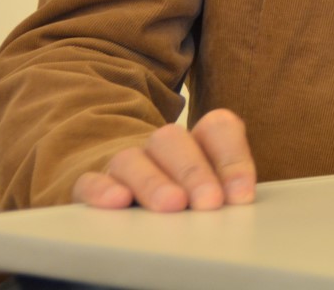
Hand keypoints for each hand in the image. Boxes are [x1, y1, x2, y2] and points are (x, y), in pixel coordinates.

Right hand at [71, 108, 256, 211]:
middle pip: (173, 141)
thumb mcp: (213, 189)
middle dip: (194, 172)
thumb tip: (238, 206)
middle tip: (210, 202)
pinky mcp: (94, 184)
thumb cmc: (187, 193)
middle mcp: (161, 146)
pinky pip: (91, 181)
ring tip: (172, 206)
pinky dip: (102, 190)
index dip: (232, 158)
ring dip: (154, 182)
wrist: (131, 188)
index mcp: (198, 139)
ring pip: (133, 159)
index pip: (217, 128)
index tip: (242, 195)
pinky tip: (118, 202)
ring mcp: (125, 162)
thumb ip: (226, 190)